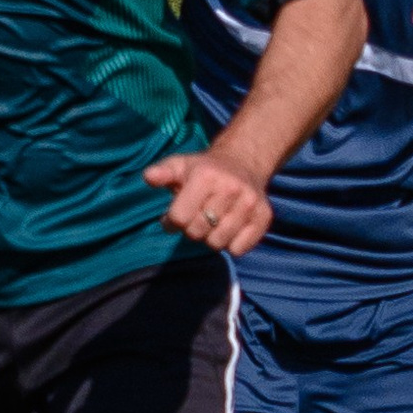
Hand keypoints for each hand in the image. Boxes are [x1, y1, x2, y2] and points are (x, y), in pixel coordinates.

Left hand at [145, 148, 272, 254]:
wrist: (244, 163)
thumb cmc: (204, 170)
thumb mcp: (180, 166)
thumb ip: (162, 173)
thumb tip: (148, 177)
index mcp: (206, 176)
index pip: (180, 218)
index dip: (172, 221)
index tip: (175, 215)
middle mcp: (230, 188)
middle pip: (197, 233)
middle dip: (192, 229)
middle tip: (197, 217)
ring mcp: (249, 203)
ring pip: (218, 243)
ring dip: (211, 238)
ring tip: (214, 221)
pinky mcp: (264, 217)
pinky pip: (239, 249)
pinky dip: (231, 244)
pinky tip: (230, 227)